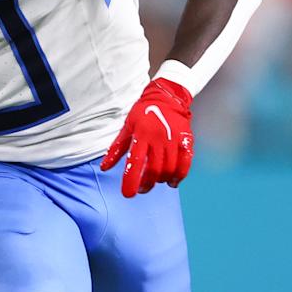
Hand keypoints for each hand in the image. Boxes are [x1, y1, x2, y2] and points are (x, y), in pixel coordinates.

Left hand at [101, 78, 193, 197]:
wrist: (167, 97)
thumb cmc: (143, 113)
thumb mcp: (127, 127)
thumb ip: (116, 148)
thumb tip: (104, 167)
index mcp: (141, 134)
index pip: (135, 162)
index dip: (131, 181)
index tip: (128, 194)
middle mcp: (158, 138)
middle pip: (153, 170)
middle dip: (146, 184)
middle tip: (141, 189)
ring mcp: (174, 139)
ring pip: (169, 169)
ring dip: (160, 181)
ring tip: (155, 182)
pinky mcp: (186, 140)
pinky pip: (185, 164)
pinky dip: (179, 176)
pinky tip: (172, 182)